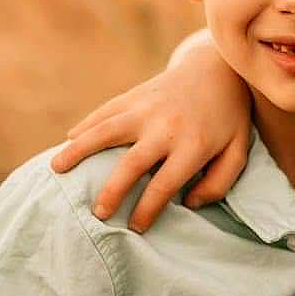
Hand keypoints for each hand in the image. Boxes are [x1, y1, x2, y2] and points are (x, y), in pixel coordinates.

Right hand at [50, 32, 251, 229]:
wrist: (215, 68)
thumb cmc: (228, 119)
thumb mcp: (237, 152)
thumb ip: (219, 182)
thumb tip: (187, 204)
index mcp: (194, 145)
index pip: (165, 185)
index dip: (148, 209)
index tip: (135, 227)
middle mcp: (166, 127)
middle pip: (132, 163)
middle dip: (112, 191)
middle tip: (97, 214)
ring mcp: (146, 108)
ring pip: (106, 131)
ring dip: (80, 151)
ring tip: (56, 170)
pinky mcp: (134, 96)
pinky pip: (104, 113)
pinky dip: (85, 127)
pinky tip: (68, 142)